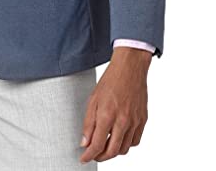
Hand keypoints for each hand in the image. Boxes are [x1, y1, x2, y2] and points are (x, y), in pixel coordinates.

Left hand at [79, 47, 151, 163]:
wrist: (130, 68)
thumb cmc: (111, 80)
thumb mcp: (93, 99)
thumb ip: (88, 123)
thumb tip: (85, 142)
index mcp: (107, 114)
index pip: (97, 145)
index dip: (89, 155)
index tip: (84, 158)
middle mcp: (122, 121)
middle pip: (112, 151)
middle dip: (100, 157)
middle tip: (94, 154)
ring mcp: (134, 121)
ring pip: (124, 149)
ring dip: (113, 151)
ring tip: (105, 145)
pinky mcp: (143, 120)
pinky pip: (135, 141)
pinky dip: (126, 144)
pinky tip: (119, 137)